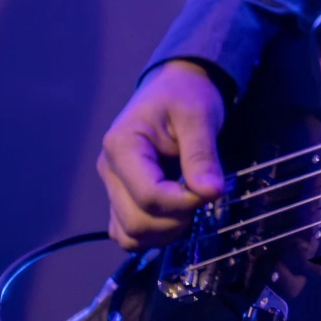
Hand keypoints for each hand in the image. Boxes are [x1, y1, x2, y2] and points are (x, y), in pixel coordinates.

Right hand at [98, 59, 226, 250]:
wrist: (175, 86)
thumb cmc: (186, 95)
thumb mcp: (199, 116)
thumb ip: (202, 154)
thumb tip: (211, 192)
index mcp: (122, 145)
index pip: (148, 195)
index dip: (183, 202)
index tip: (210, 189)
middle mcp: (109, 169)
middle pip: (136, 221)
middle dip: (176, 219)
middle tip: (201, 195)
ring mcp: (112, 186)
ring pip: (130, 234)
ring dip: (166, 231)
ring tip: (190, 203)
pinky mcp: (120, 197)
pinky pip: (128, 232)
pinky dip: (154, 233)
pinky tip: (176, 212)